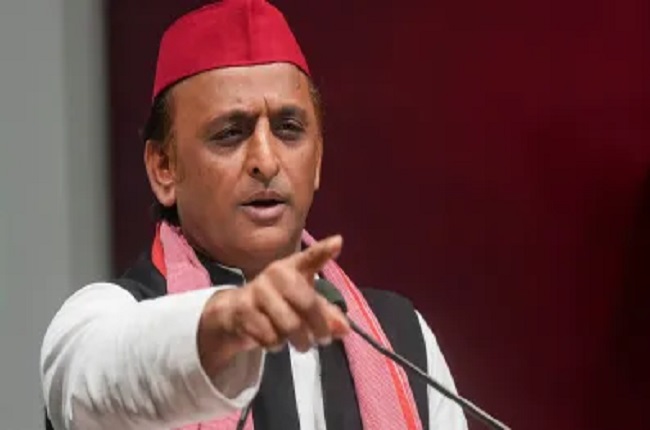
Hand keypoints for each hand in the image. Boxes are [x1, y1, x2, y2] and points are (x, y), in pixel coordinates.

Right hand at [197, 235, 349, 376]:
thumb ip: (326, 314)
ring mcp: (257, 290)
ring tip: (299, 342)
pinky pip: (270, 337)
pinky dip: (277, 345)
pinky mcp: (243, 309)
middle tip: (324, 339)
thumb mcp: (303, 303)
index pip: (310, 257)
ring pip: (289, 326)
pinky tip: (274, 339)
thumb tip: (345, 329)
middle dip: (319, 327)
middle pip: (307, 304)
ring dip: (299, 341)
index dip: (324, 250)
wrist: (236, 311)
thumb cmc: (278, 302)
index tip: (338, 242)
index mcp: (292, 267)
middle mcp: (275, 273)